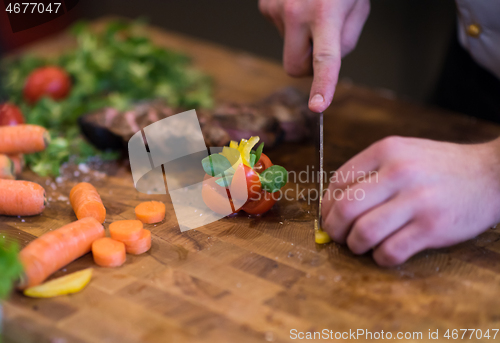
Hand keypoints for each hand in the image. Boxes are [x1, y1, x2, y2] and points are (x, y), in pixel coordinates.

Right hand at [258, 0, 369, 112]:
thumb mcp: (358, 8)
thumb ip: (344, 42)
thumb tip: (323, 64)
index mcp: (325, 13)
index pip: (325, 58)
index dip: (322, 85)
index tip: (317, 107)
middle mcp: (295, 12)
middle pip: (295, 67)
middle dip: (308, 67)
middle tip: (321, 45)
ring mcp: (276, 9)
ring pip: (288, 50)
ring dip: (302, 40)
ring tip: (313, 11)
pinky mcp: (265, 7)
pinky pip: (281, 33)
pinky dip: (292, 27)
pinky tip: (300, 7)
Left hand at [321, 136, 499, 265]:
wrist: (491, 174)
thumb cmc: (440, 167)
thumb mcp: (403, 153)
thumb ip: (369, 171)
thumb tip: (333, 202)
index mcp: (386, 151)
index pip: (338, 182)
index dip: (326, 205)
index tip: (329, 216)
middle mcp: (399, 172)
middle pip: (345, 208)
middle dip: (333, 229)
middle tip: (337, 236)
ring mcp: (417, 201)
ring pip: (364, 232)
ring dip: (354, 245)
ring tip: (360, 245)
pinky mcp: (432, 227)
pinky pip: (390, 251)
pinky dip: (380, 257)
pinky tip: (384, 252)